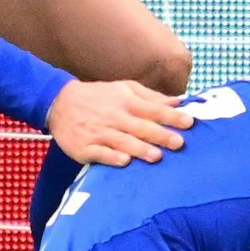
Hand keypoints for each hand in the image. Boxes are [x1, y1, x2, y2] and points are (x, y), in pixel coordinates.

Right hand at [44, 78, 193, 167]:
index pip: (153, 109)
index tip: (190, 122)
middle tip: (179, 143)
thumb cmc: (98, 96)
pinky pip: (100, 153)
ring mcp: (99, 133)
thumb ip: (151, 96)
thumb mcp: (123, 88)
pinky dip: (112, 157)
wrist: (59, 103)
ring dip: (140, 149)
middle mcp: (114, 117)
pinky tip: (124, 161)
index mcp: (126, 101)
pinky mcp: (85, 148)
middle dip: (160, 135)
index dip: (172, 116)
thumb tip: (179, 101)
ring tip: (157, 156)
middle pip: (141, 127)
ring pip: (122, 141)